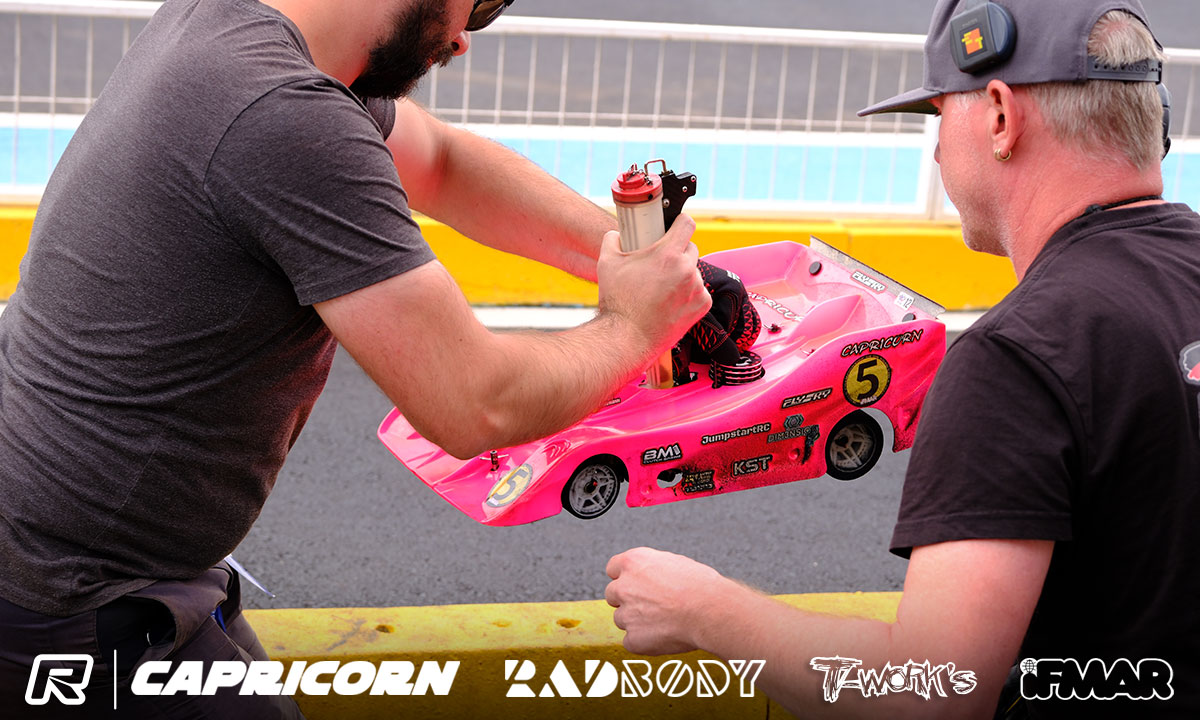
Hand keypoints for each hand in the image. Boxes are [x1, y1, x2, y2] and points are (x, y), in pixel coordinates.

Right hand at [597, 215, 710, 354]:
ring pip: (694, 271)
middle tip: (661, 263)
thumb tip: (616, 235)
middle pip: (690, 248)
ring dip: (683, 274)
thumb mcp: (607, 263)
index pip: (687, 224)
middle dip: (678, 252)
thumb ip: (612, 240)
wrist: (627, 337)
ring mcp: (696, 289)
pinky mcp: (702, 306)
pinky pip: (699, 291)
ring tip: (663, 287)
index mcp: (668, 254)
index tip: (676, 226)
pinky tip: (671, 301)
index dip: (681, 222)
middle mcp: (687, 270)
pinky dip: (689, 294)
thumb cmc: (617, 301)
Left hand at [605, 547, 728, 655]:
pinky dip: (644, 642)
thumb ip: (653, 569)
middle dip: (628, 600)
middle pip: (613, 594)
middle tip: (651, 605)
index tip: (634, 584)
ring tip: (664, 621)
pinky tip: (664, 636)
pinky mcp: (633, 639)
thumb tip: (651, 577)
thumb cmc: (701, 586)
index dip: (625, 578)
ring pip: (622, 619)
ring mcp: (626, 614)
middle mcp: (623, 587)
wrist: (710, 611)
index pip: (613, 569)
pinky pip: (631, 641)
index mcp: (633, 562)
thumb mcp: (675, 563)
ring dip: (637, 621)